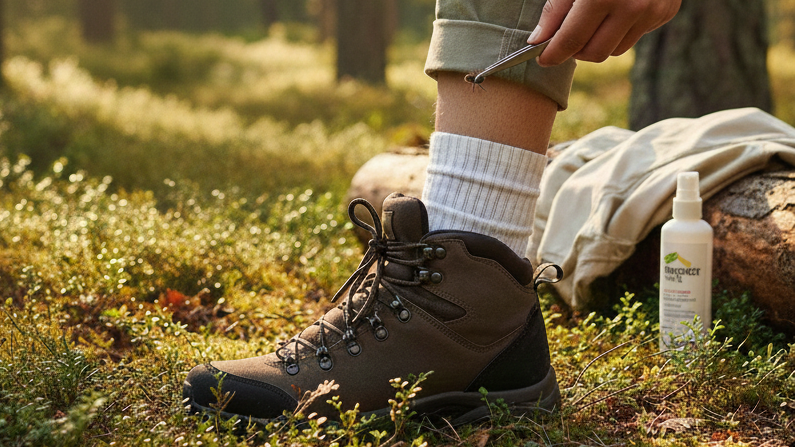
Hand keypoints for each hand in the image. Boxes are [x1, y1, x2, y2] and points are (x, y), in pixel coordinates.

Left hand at [528, 0, 680, 65]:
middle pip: (596, 53)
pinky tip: (618, 9)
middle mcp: (632, 7)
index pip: (572, 40)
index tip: (543, 59)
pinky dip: (621, 30)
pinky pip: (636, 36)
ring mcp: (653, 11)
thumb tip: (539, 40)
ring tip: (592, 21)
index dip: (553, 54)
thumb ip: (555, 8)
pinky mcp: (665, 13)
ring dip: (599, 42)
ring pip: (617, 50)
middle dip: (576, 51)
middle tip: (566, 39)